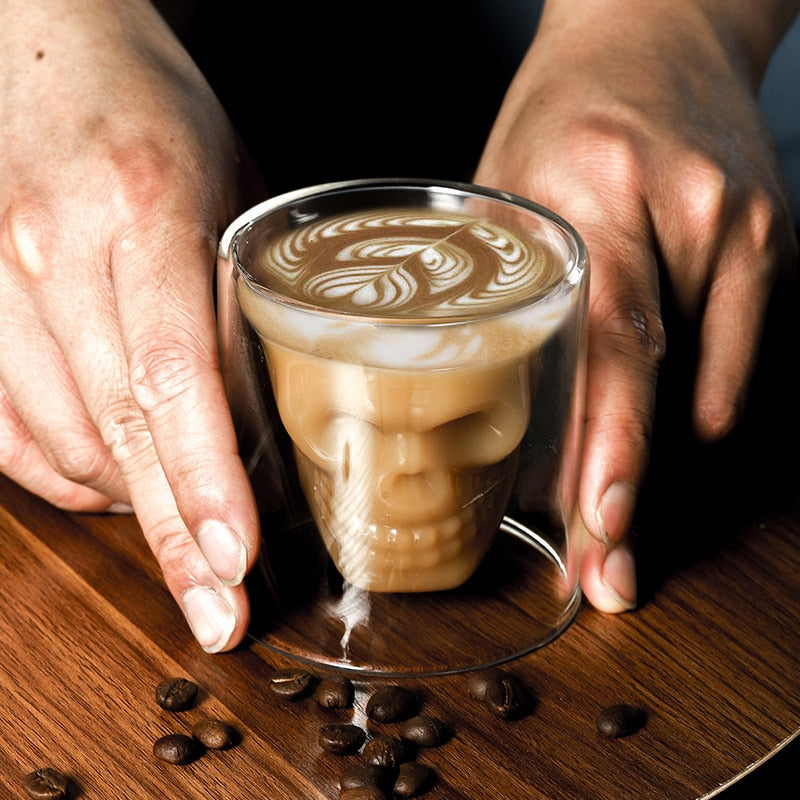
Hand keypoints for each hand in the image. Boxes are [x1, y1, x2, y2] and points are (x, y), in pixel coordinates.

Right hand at [0, 1, 260, 650]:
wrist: (52, 55)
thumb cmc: (159, 122)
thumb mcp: (231, 200)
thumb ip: (243, 311)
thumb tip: (267, 426)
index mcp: (138, 210)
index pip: (171, 373)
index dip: (205, 477)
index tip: (238, 558)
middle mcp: (50, 253)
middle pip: (117, 429)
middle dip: (176, 535)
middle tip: (222, 612)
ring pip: (60, 444)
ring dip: (133, 506)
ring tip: (196, 537)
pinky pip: (10, 431)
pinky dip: (69, 478)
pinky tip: (119, 490)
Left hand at [475, 0, 798, 611]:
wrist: (657, 30)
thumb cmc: (565, 112)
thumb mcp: (505, 182)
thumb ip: (499, 284)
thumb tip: (477, 396)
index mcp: (591, 190)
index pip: (607, 340)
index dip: (606, 446)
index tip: (597, 528)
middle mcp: (683, 211)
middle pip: (662, 380)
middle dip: (632, 488)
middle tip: (609, 569)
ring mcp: (742, 229)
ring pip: (708, 384)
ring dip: (658, 454)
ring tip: (611, 498)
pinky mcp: (776, 244)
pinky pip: (741, 358)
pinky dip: (697, 404)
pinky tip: (660, 420)